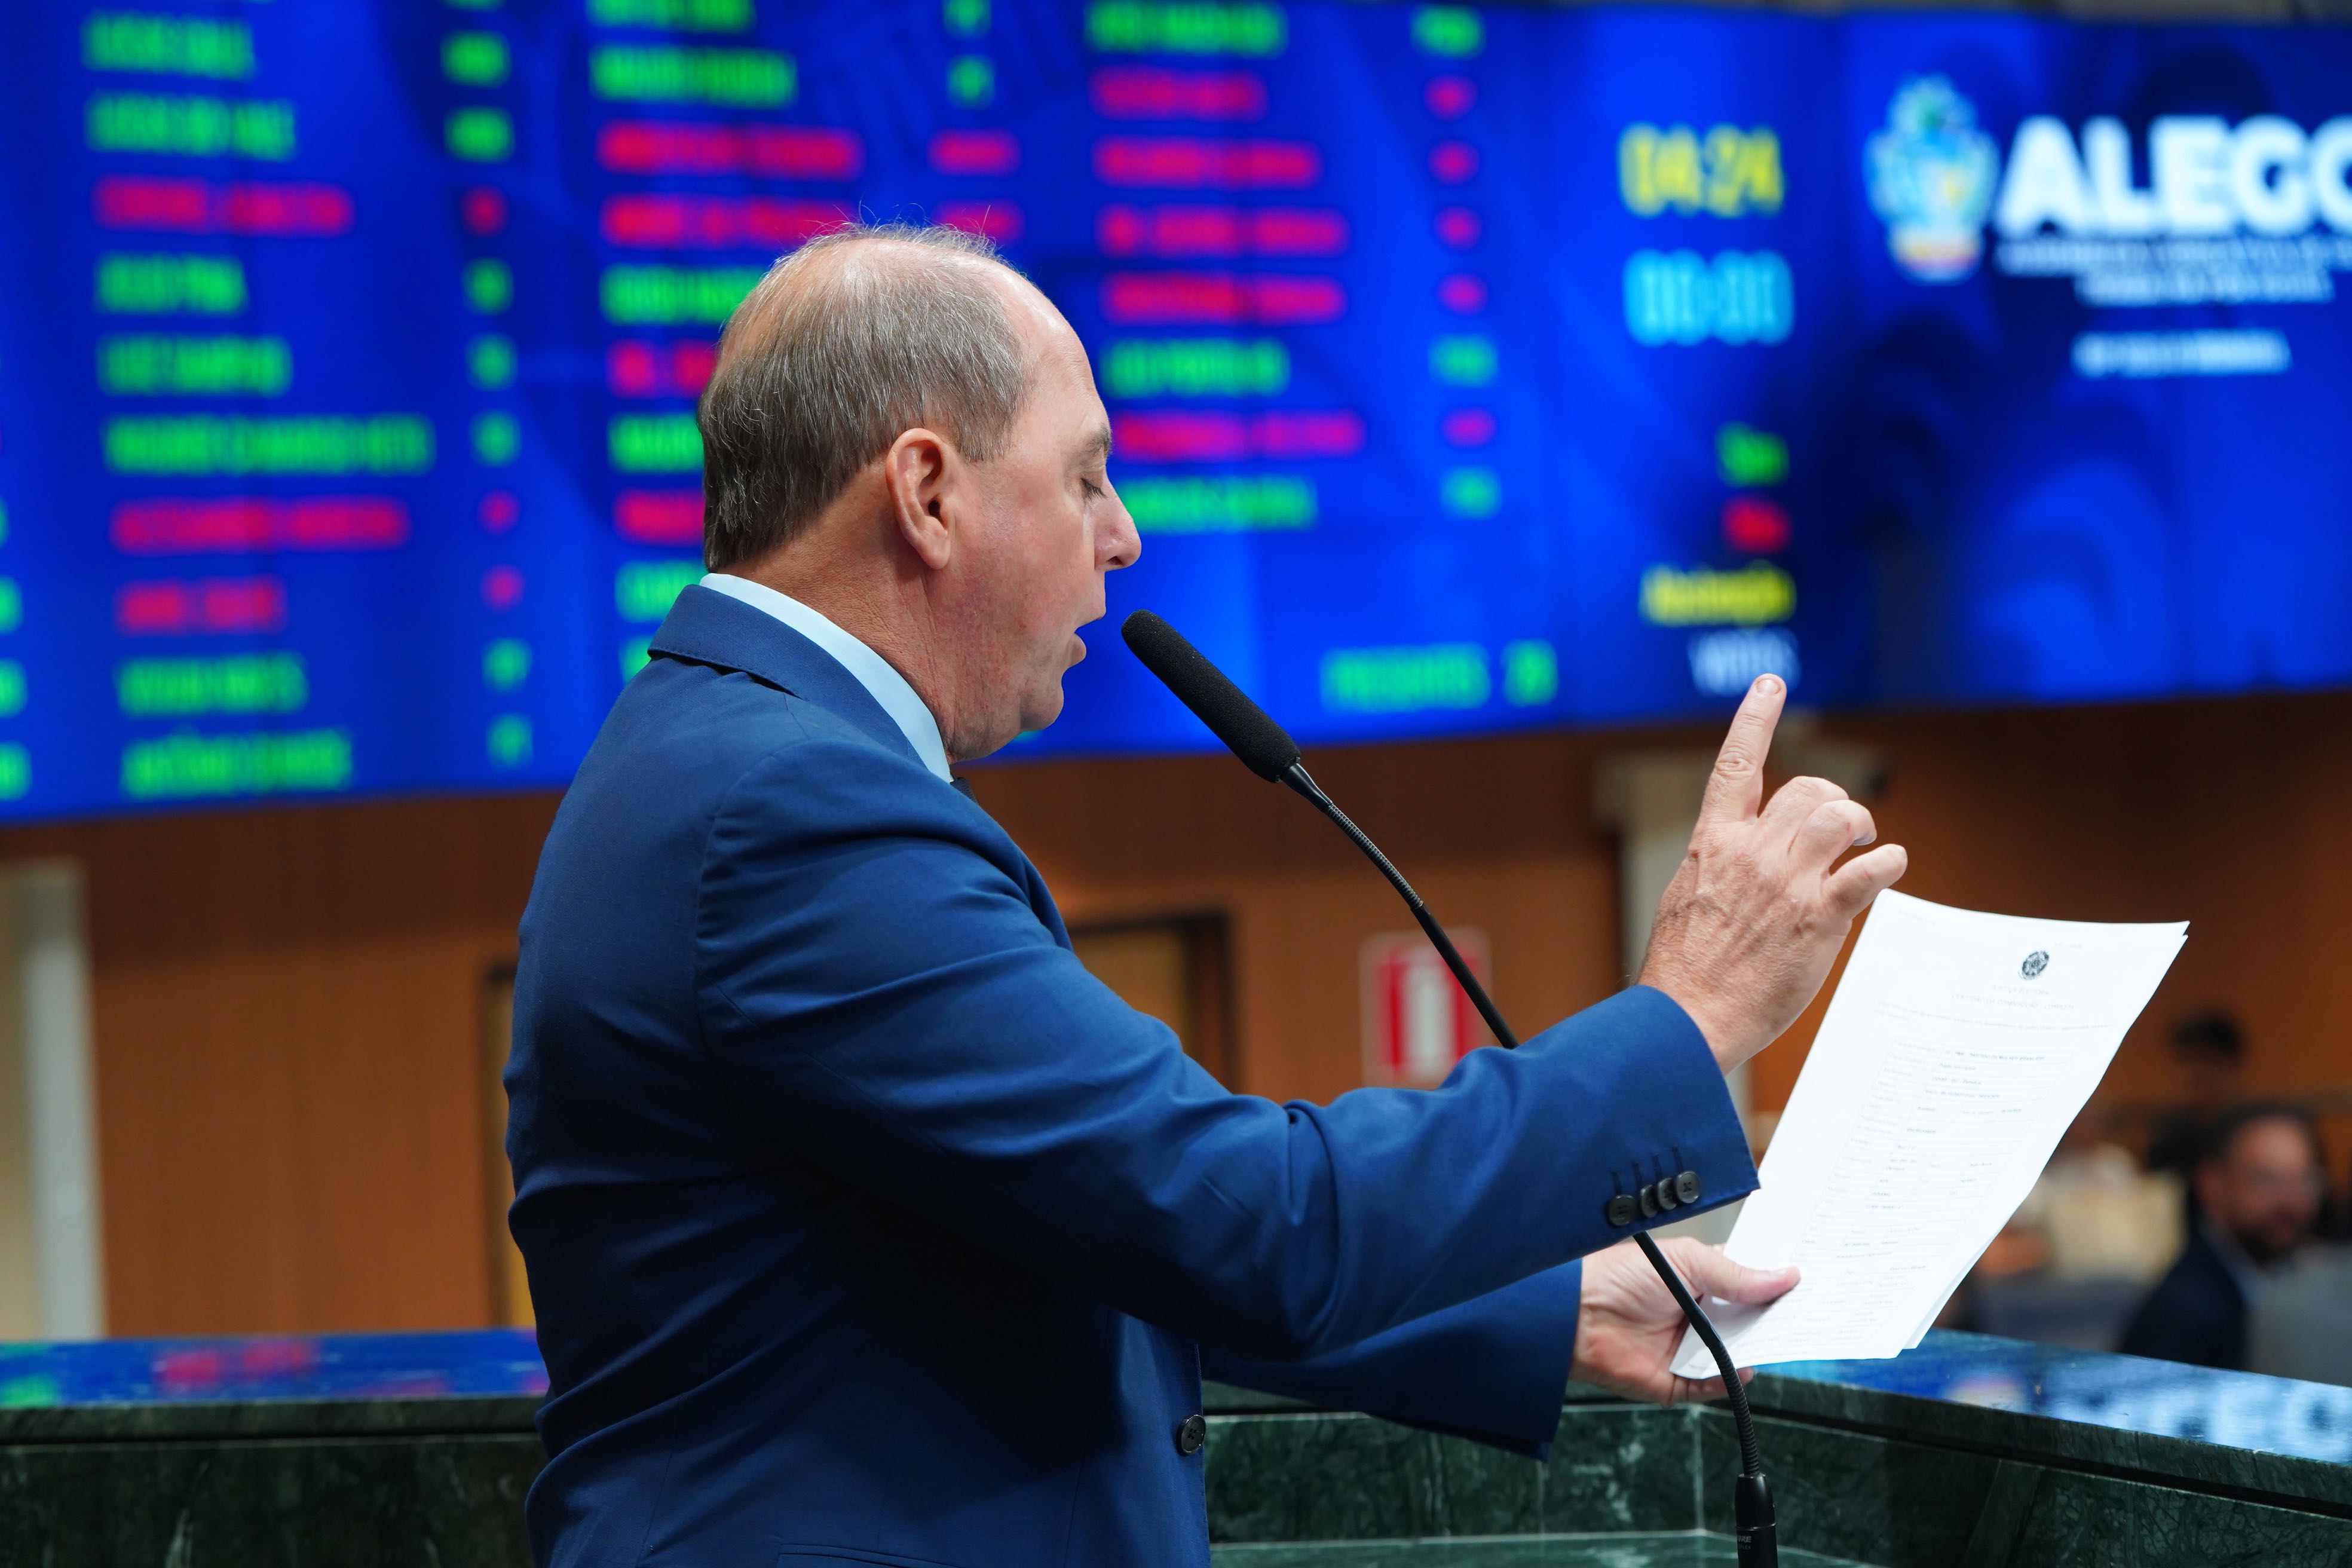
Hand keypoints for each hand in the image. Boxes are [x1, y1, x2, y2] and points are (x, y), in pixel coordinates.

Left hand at [1571, 1237, 1795, 1405]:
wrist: (1576, 1315)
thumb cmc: (1619, 1276)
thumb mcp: (1686, 1263)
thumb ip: (1736, 1275)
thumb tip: (1786, 1276)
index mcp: (1699, 1279)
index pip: (1747, 1282)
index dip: (1774, 1282)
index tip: (1808, 1280)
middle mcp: (1697, 1314)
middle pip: (1748, 1320)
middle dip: (1774, 1318)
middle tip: (1811, 1312)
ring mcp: (1689, 1348)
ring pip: (1737, 1354)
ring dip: (1758, 1348)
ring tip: (1786, 1338)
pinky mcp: (1677, 1381)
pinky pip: (1714, 1385)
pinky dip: (1730, 1379)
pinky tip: (1743, 1366)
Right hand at [1637, 675, 1906, 1072]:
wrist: (1687, 1015)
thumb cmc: (1684, 967)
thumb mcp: (1687, 896)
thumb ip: (1722, 866)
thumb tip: (1746, 858)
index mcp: (1713, 843)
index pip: (1736, 765)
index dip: (1755, 718)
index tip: (1771, 684)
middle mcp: (1751, 853)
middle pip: (1809, 789)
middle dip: (1834, 799)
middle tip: (1846, 826)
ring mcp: (1786, 883)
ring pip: (1840, 816)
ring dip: (1861, 823)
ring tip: (1865, 842)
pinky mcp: (1818, 918)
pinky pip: (1869, 872)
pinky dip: (1889, 862)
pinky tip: (1890, 864)